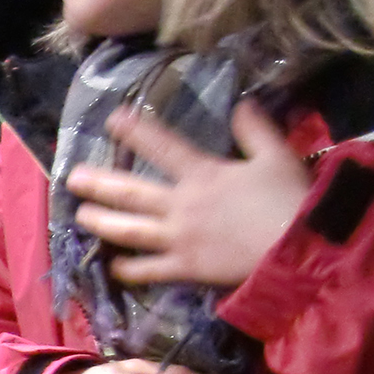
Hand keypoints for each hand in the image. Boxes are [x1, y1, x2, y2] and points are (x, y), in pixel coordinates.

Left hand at [67, 102, 310, 287]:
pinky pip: (149, 269)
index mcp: (203, 174)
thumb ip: (256, 130)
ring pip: (130, 230)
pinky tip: (111, 265)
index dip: (136, 132)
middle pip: (131, 193)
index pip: (163, 146)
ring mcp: (179, 239)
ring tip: (79, 216)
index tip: (111, 120)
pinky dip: (128, 268)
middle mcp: (182, 205)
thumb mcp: (277, 156)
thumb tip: (241, 104)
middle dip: (99, 184)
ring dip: (101, 222)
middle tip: (72, 178)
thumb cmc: (291, 200)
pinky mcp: (185, 269)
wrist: (301, 249)